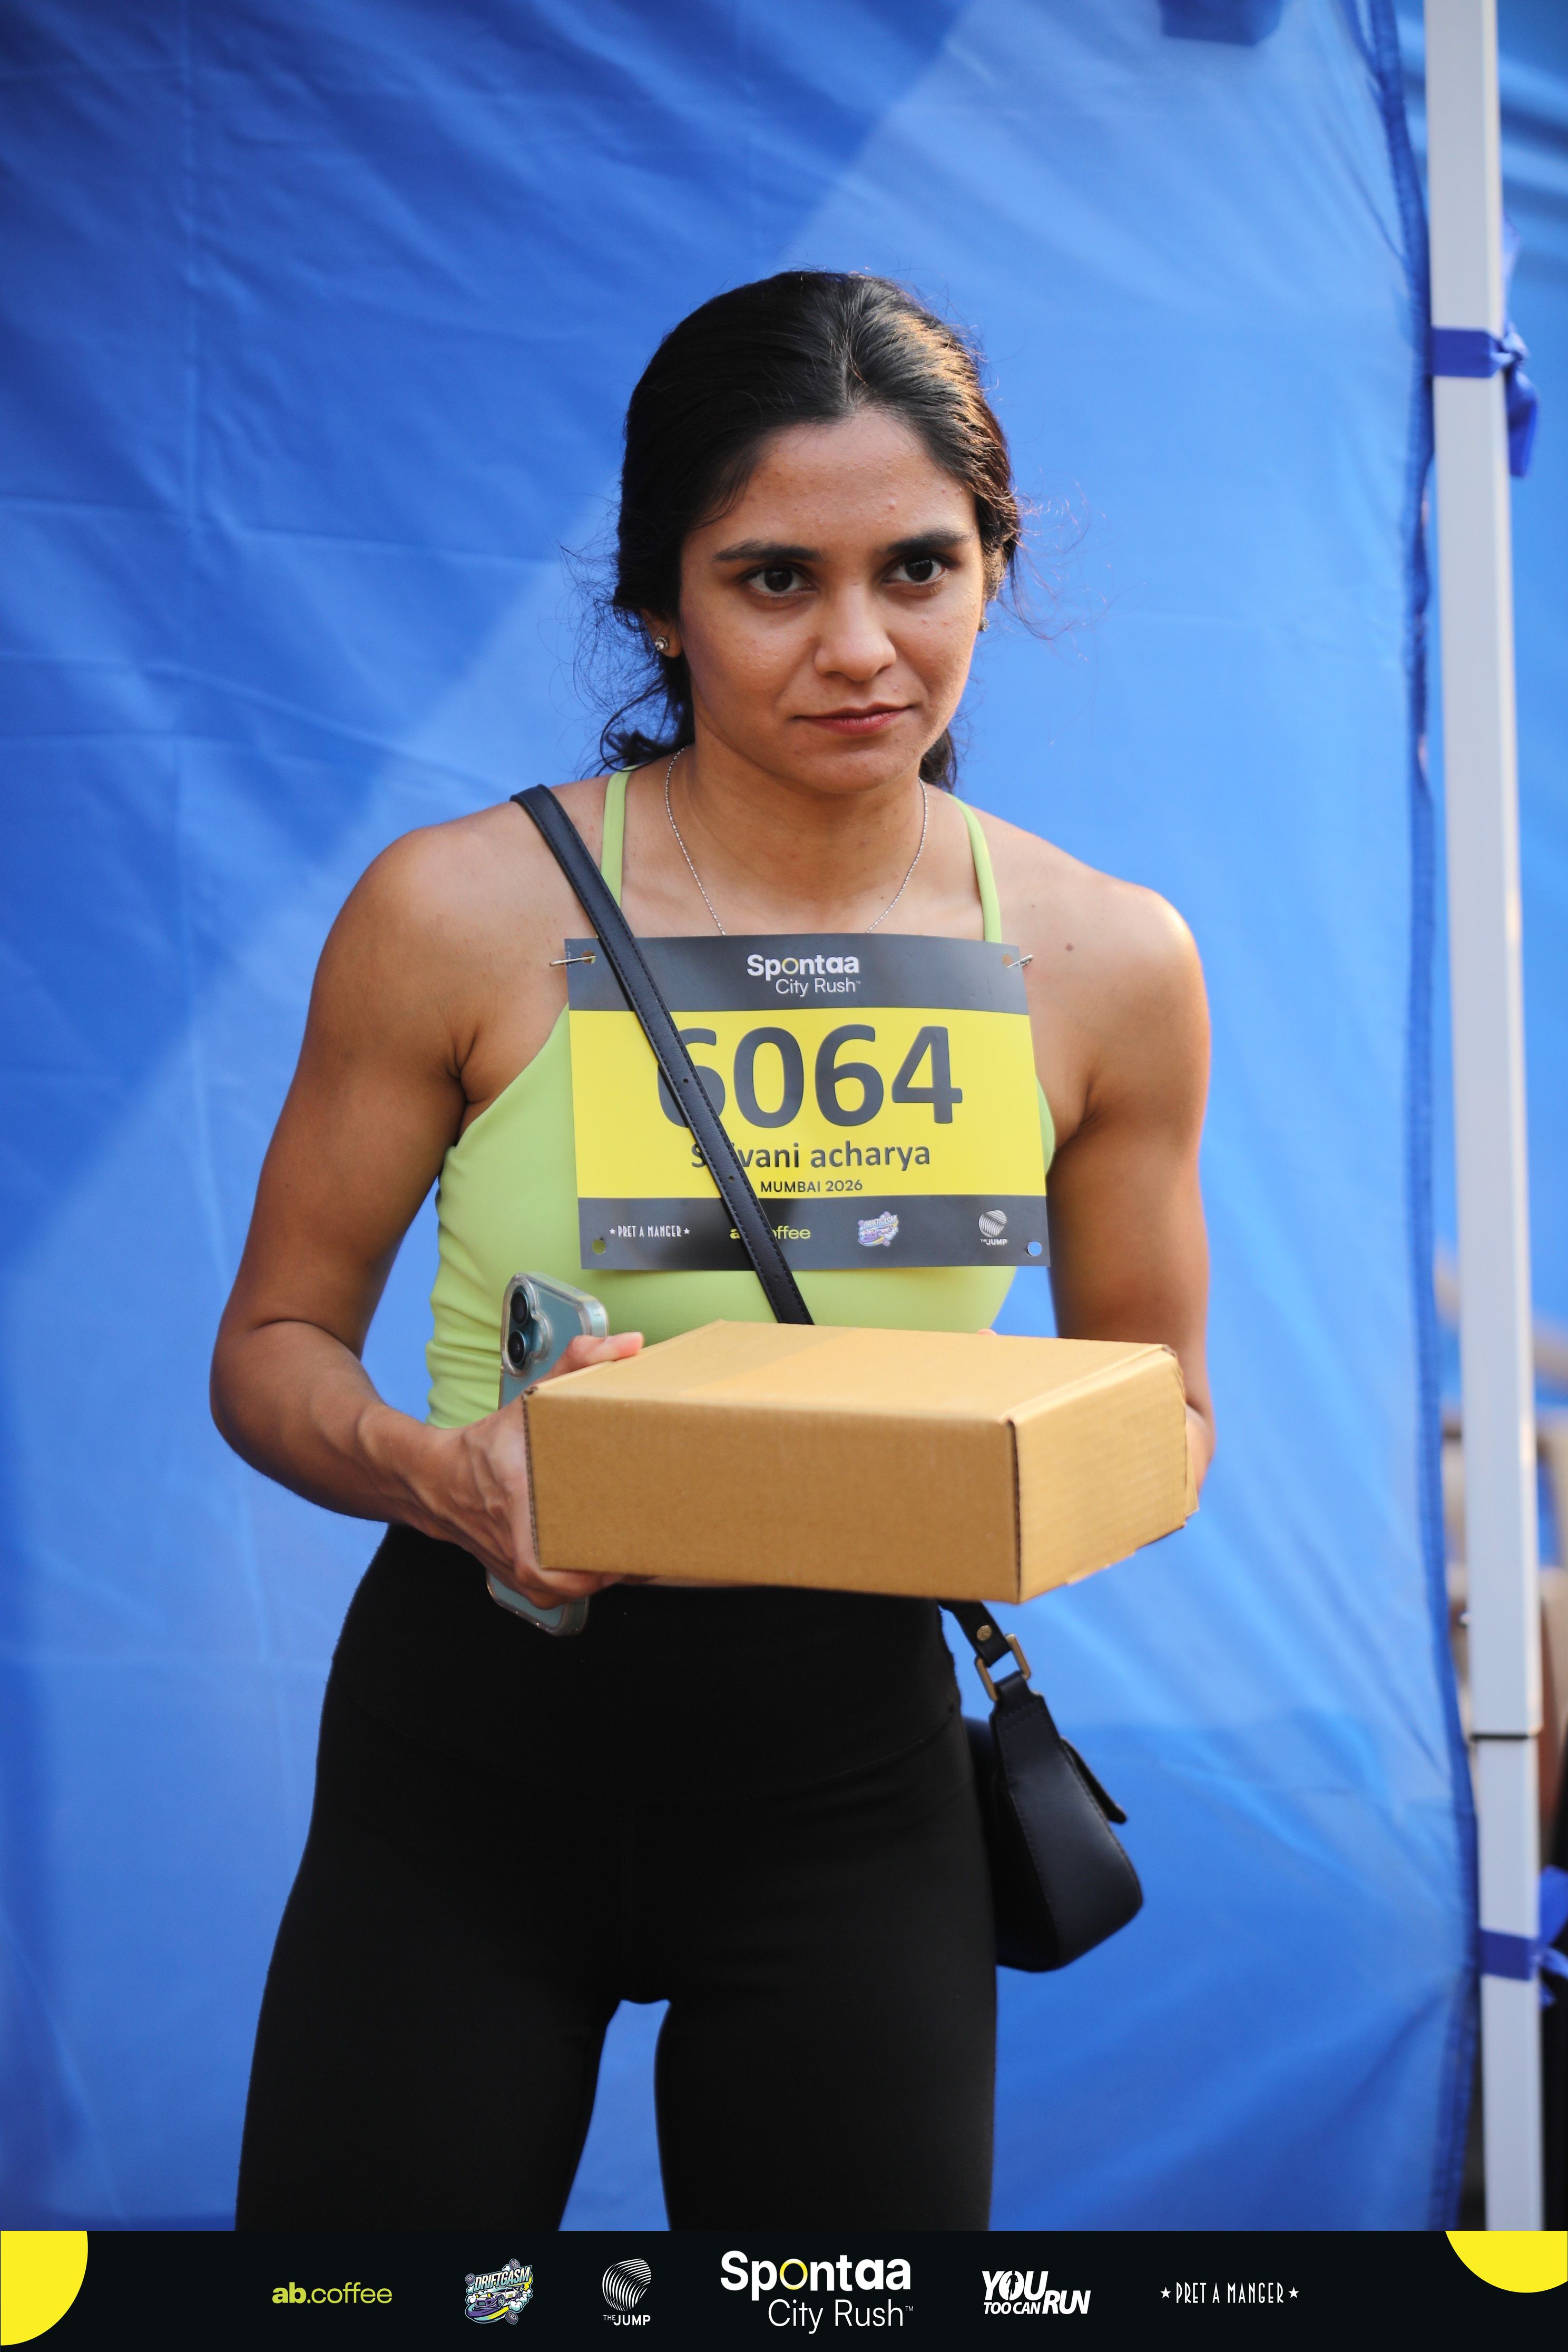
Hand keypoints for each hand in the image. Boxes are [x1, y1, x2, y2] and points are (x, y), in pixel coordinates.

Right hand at [413, 1330, 643, 1605]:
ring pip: (561, 1593)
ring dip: (596, 1579)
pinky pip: (553, 1589)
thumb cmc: (483, 1446)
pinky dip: (579, 1579)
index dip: (586, 1572)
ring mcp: (510, 1568)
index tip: (625, 1555)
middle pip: (566, 1585)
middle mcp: (510, 1547)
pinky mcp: (514, 1575)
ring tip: (634, 1555)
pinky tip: (605, 1560)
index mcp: (512, 1507)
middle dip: (609, 1571)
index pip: (542, 1567)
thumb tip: (628, 1345)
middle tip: (649, 1547)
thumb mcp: (528, 1397)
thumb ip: (577, 1362)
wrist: (435, 1479)